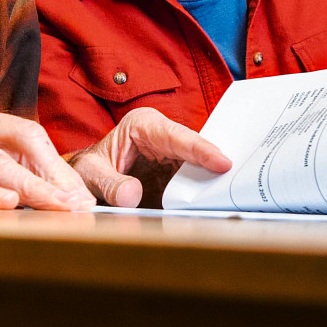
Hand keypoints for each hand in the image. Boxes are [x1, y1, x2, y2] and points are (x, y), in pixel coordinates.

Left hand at [69, 107, 231, 208]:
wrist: (88, 179)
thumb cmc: (88, 169)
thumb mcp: (91, 175)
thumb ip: (110, 184)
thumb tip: (131, 196)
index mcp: (142, 124)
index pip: (175, 136)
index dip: (200, 150)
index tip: (222, 163)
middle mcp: (163, 134)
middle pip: (196, 150)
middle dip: (216, 164)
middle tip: (239, 180)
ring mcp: (173, 154)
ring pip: (201, 167)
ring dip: (214, 181)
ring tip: (235, 193)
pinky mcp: (178, 172)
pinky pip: (197, 181)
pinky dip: (206, 192)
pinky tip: (219, 202)